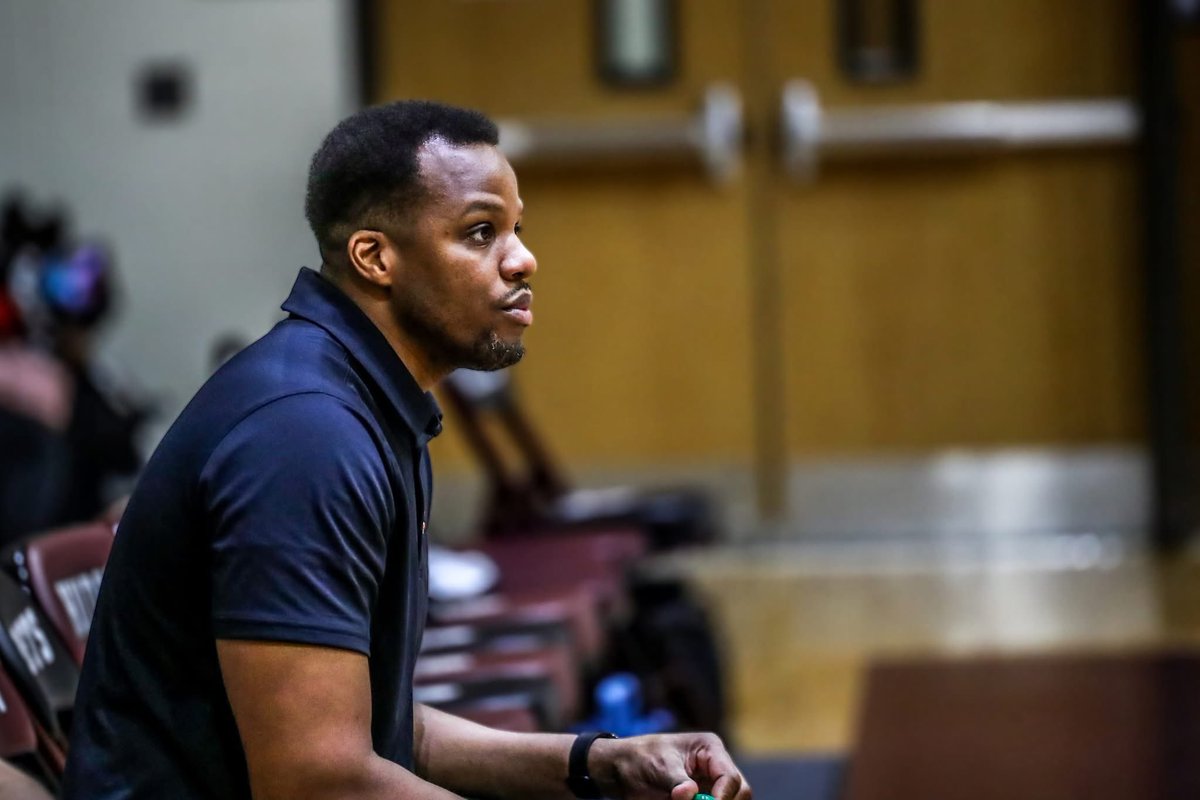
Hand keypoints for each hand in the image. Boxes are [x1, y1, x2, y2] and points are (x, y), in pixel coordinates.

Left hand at [589, 732, 750, 799]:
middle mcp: (716, 767)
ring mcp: (711, 786)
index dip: (723, 797)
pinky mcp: (702, 799)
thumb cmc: (640, 758)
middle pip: (740, 793)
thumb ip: (676, 781)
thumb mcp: (658, 766)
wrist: (621, 770)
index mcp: (709, 749)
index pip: (730, 777)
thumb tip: (690, 794)